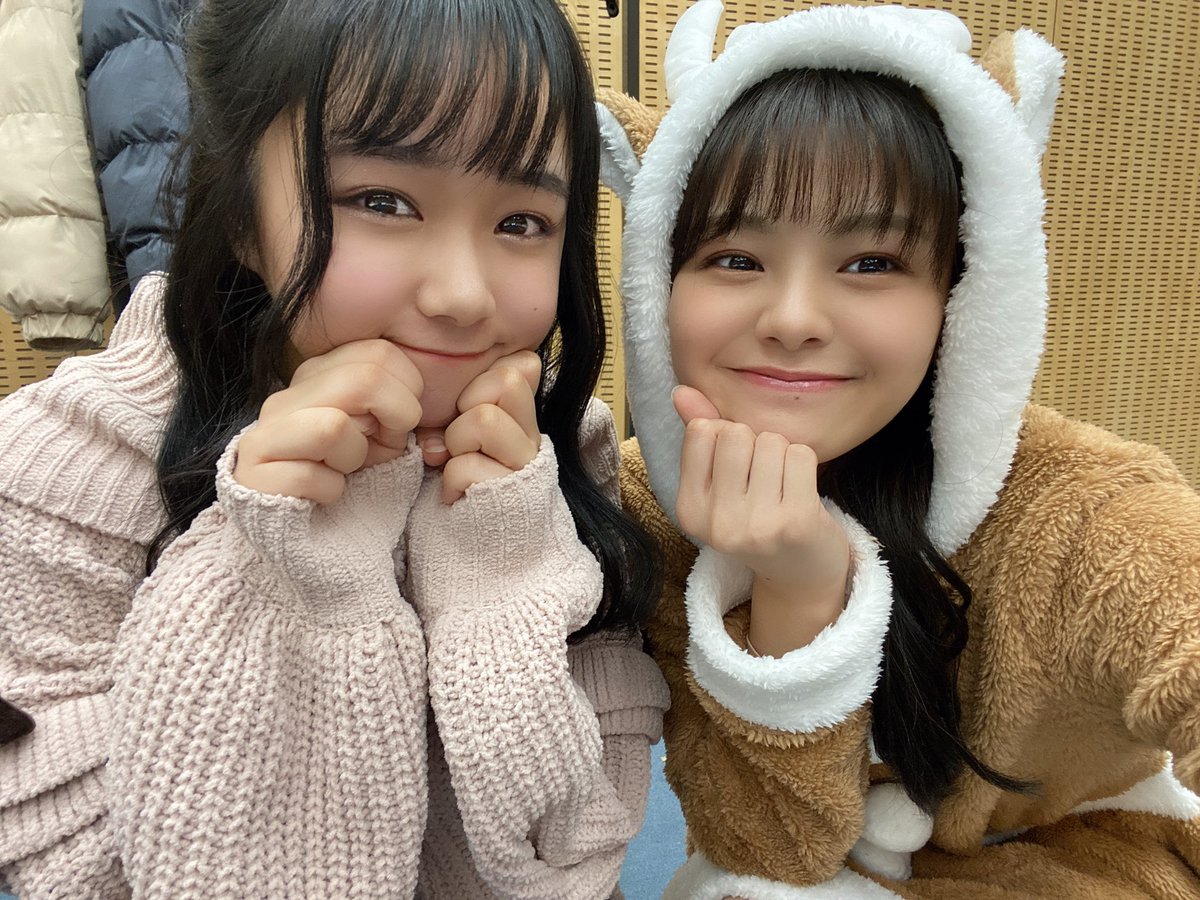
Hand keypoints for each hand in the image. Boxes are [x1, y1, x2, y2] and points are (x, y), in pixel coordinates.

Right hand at [234, 340, 422, 502]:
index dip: (406, 393)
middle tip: (378, 445)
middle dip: (392, 419)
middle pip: (366, 378)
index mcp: (317, 375)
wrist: (304, 527)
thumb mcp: (381, 433)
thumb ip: (395, 403)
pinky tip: (319, 493)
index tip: (394, 423)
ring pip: (335, 427)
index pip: (381, 353)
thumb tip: (409, 403)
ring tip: (340, 468)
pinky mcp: (252, 471)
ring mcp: (265, 431)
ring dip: (354, 457)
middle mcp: (286, 396)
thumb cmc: (347, 473)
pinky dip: (329, 491)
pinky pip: (311, 476)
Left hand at [420, 351, 541, 503]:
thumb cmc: (464, 496)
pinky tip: (456, 498)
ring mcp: (523, 468)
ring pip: (484, 419)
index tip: (468, 412)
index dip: (484, 383)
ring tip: (454, 470)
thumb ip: (477, 408)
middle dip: (467, 408)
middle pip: (506, 381)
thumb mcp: (471, 444)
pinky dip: (450, 483)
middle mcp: (532, 442)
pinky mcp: (507, 495)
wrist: (477, 560)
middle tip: (459, 443)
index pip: (522, 367)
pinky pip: (465, 466)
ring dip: (456, 446)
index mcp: (524, 424)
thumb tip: (504, 369)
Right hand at [673, 385, 850, 650]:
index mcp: (689, 510)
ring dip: (783, 454)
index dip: (725, 436)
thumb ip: (700, 436)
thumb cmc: (757, 520)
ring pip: (771, 441)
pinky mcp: (796, 522)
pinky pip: (801, 455)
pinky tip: (801, 492)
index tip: (736, 468)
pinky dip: (805, 464)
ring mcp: (756, 525)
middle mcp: (717, 523)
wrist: (799, 577)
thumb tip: (681, 391)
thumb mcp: (720, 485)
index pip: (703, 431)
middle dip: (755, 444)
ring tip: (782, 487)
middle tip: (763, 479)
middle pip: (736, 433)